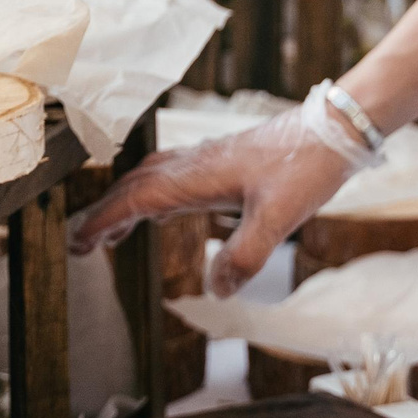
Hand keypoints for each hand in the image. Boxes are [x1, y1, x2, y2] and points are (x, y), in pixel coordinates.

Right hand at [69, 90, 379, 297]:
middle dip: (106, 212)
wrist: (338, 126)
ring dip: (128, 200)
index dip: (105, 220)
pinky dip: (155, 192)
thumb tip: (217, 291)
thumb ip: (247, 256)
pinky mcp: (226, 158)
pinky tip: (165, 209)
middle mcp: (197, 163)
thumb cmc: (309, 166)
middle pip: (136, 184)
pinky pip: (175, 173)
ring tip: (114, 233)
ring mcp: (211, 158)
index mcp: (199, 175)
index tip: (79, 241)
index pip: (137, 198)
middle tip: (83, 243)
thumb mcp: (280, 218)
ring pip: (153, 176)